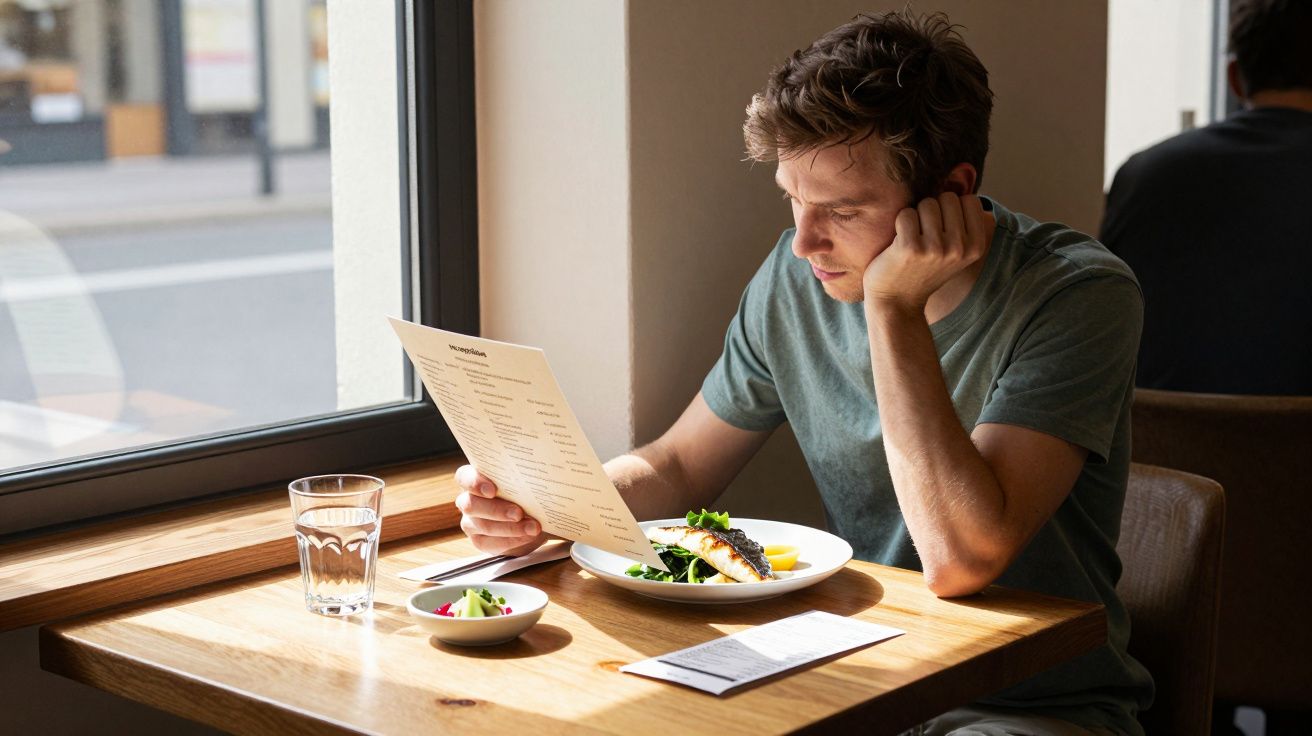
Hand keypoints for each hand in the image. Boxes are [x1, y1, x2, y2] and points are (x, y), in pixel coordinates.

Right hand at [453, 465, 544, 554]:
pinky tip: (528, 536)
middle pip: (471, 505)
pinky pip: (492, 543)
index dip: (474, 482)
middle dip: (496, 510)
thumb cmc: (526, 494)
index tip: (492, 490)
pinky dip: (513, 540)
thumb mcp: (524, 483)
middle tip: (519, 513)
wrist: (531, 519)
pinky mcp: (480, 541)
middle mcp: (468, 500)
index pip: (464, 477)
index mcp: (475, 479)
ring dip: (510, 528)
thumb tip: (537, 479)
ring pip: (483, 526)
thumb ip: (523, 479)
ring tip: (533, 527)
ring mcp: (471, 522)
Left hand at [862, 192, 987, 309]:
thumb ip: (963, 220)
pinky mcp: (910, 248)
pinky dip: (899, 224)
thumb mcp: (955, 249)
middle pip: (947, 198)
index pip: (969, 200)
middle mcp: (960, 248)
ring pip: (927, 203)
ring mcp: (936, 248)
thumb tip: (961, 173)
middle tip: (924, 236)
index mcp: (977, 246)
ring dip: (915, 217)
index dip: (951, 208)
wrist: (896, 302)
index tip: (941, 230)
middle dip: (932, 210)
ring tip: (912, 240)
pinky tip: (899, 243)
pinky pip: (906, 213)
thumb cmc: (923, 268)